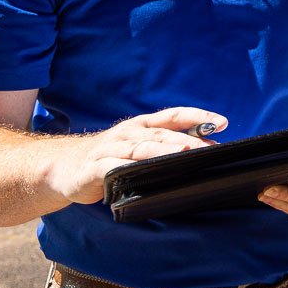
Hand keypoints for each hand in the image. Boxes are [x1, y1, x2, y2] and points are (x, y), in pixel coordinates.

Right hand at [46, 107, 226, 205]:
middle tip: (210, 147)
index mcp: (142, 126)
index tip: (222, 122)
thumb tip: (207, 149)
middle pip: (161, 133)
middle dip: (187, 139)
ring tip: (183, 153)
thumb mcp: (140, 149)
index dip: (198, 116)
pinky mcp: (94, 168)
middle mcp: (128, 133)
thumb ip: (167, 146)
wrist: (64, 168)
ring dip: (163, 150)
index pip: (174, 115)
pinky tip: (138, 172)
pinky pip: (111, 167)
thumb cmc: (111, 158)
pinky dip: (124, 168)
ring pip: (140, 148)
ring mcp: (110, 149)